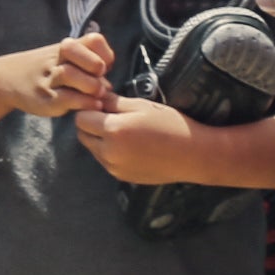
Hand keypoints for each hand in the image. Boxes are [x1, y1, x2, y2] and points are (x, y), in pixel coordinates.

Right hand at [0, 32, 114, 120]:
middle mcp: (55, 59)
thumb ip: (86, 67)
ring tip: (98, 95)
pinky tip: (92, 106)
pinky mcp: (45, 98)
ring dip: (91, 86)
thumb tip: (109, 86)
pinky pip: (67, 98)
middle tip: (100, 78)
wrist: (7, 80)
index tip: (105, 66)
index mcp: (66, 48)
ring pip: (70, 74)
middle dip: (95, 66)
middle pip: (76, 52)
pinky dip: (84, 102)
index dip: (104, 52)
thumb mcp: (62, 59)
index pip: (92, 40)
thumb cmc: (45, 71)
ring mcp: (48, 79)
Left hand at [71, 96, 214, 185]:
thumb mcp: (141, 105)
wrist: (193, 155)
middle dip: (90, 123)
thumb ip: (113, 102)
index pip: (81, 118)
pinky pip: (105, 161)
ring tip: (122, 130)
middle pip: (83, 135)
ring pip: (93, 149)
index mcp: (113, 131)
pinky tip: (129, 144)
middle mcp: (110, 153)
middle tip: (109, 115)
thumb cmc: (170, 124)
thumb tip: (95, 98)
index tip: (102, 103)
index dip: (89, 108)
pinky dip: (109, 151)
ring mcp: (115, 168)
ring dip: (99, 138)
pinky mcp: (122, 177)